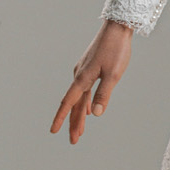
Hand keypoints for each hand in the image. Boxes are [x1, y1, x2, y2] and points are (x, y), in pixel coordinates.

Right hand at [51, 19, 133, 143]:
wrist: (117, 28)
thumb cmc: (116, 50)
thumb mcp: (113, 75)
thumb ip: (103, 94)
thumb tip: (96, 115)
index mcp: (83, 78)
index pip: (69, 103)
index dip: (61, 118)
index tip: (53, 131)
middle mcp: (80, 75)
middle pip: (75, 104)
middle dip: (73, 123)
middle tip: (74, 141)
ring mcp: (84, 71)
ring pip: (80, 98)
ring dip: (80, 114)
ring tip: (80, 131)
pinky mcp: (89, 68)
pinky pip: (84, 90)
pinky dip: (85, 102)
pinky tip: (89, 109)